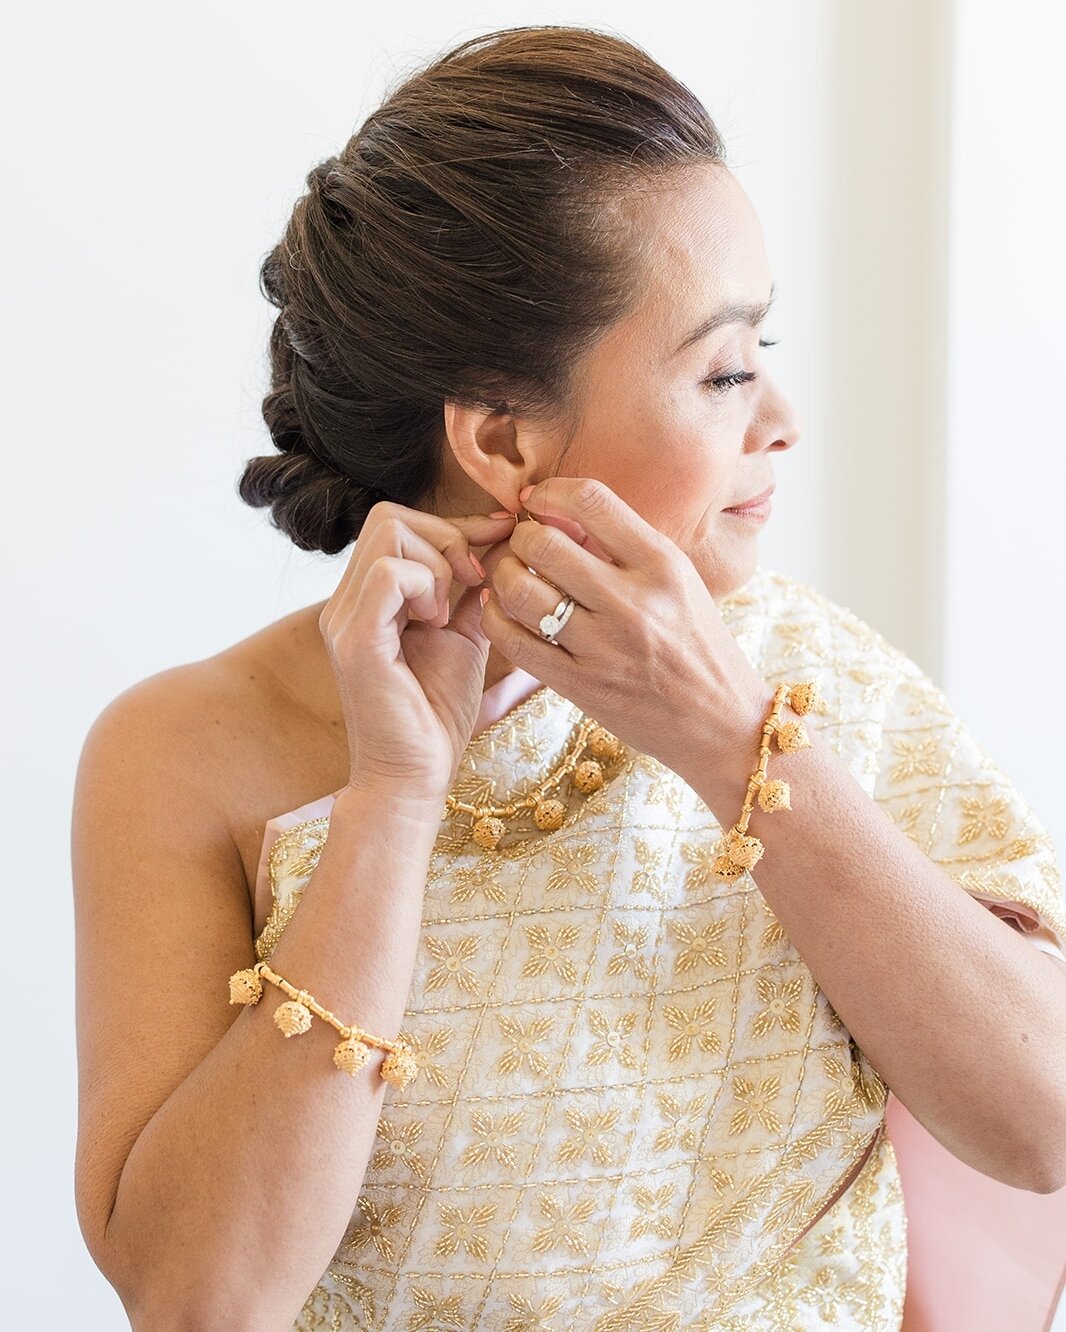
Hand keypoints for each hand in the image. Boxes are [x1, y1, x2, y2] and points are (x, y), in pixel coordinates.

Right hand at [318, 501, 516, 805]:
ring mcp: (346, 618)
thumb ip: (469, 594)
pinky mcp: (357, 640)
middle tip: (473, 581)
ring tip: (448, 611)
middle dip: (446, 535)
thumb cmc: (434, 716)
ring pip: (389, 531)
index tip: (500, 538)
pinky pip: (389, 573)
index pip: (399, 524)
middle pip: (390, 516)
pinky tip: (437, 622)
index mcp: (368, 599)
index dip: (455, 525)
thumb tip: (498, 548)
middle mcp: (347, 601)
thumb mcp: (462, 638)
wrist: (414, 776)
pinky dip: (425, 583)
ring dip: (437, 561)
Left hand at [477, 477, 769, 779]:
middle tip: (521, 543)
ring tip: (510, 574)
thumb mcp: (681, 582)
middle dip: (520, 535)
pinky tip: (500, 610)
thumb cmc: (699, 647)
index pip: (592, 501)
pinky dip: (495, 617)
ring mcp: (604, 646)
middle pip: (543, 543)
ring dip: (503, 574)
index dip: (551, 491)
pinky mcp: (580, 684)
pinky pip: (514, 640)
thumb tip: (564, 513)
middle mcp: (634, 601)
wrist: (722, 724)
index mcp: (663, 565)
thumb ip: (628, 548)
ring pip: (520, 589)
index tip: (538, 500)